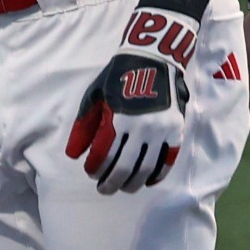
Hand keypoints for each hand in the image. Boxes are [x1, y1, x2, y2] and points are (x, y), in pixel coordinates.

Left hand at [66, 7, 197, 193]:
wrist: (153, 60)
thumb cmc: (117, 78)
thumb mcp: (95, 96)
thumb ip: (84, 126)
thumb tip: (73, 155)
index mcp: (118, 118)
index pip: (104, 154)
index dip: (95, 168)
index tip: (90, 172)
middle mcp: (141, 128)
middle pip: (124, 167)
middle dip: (111, 182)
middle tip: (103, 189)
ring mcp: (161, 131)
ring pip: (146, 169)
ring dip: (132, 183)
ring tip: (123, 188)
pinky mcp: (176, 131)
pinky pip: (168, 161)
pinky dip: (157, 175)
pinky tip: (147, 181)